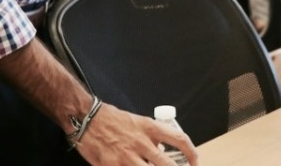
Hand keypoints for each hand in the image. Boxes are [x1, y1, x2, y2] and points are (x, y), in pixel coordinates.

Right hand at [74, 104, 198, 164]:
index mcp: (149, 128)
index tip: (195, 162)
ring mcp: (128, 157)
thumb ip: (152, 137)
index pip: (179, 139)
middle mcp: (142, 143)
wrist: (86, 119)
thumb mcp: (137, 122)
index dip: (192, 153)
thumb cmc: (111, 119)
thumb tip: (164, 154)